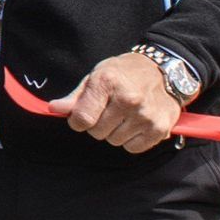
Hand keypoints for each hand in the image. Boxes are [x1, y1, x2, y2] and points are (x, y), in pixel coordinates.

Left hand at [63, 48, 184, 153]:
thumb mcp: (97, 76)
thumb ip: (76, 96)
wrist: (165, 71)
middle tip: (109, 111)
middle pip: (97, 132)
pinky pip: (133, 148)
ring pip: (114, 141)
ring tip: (124, 115)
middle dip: (98, 125)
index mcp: (108, 82)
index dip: (77, 121)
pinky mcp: (159, 128)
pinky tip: (136, 123)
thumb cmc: (125, 73)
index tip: (82, 116)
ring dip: (115, 132)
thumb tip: (54, 109)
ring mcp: (145, 115)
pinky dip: (131, 140)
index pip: (82, 118)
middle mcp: (128, 99)